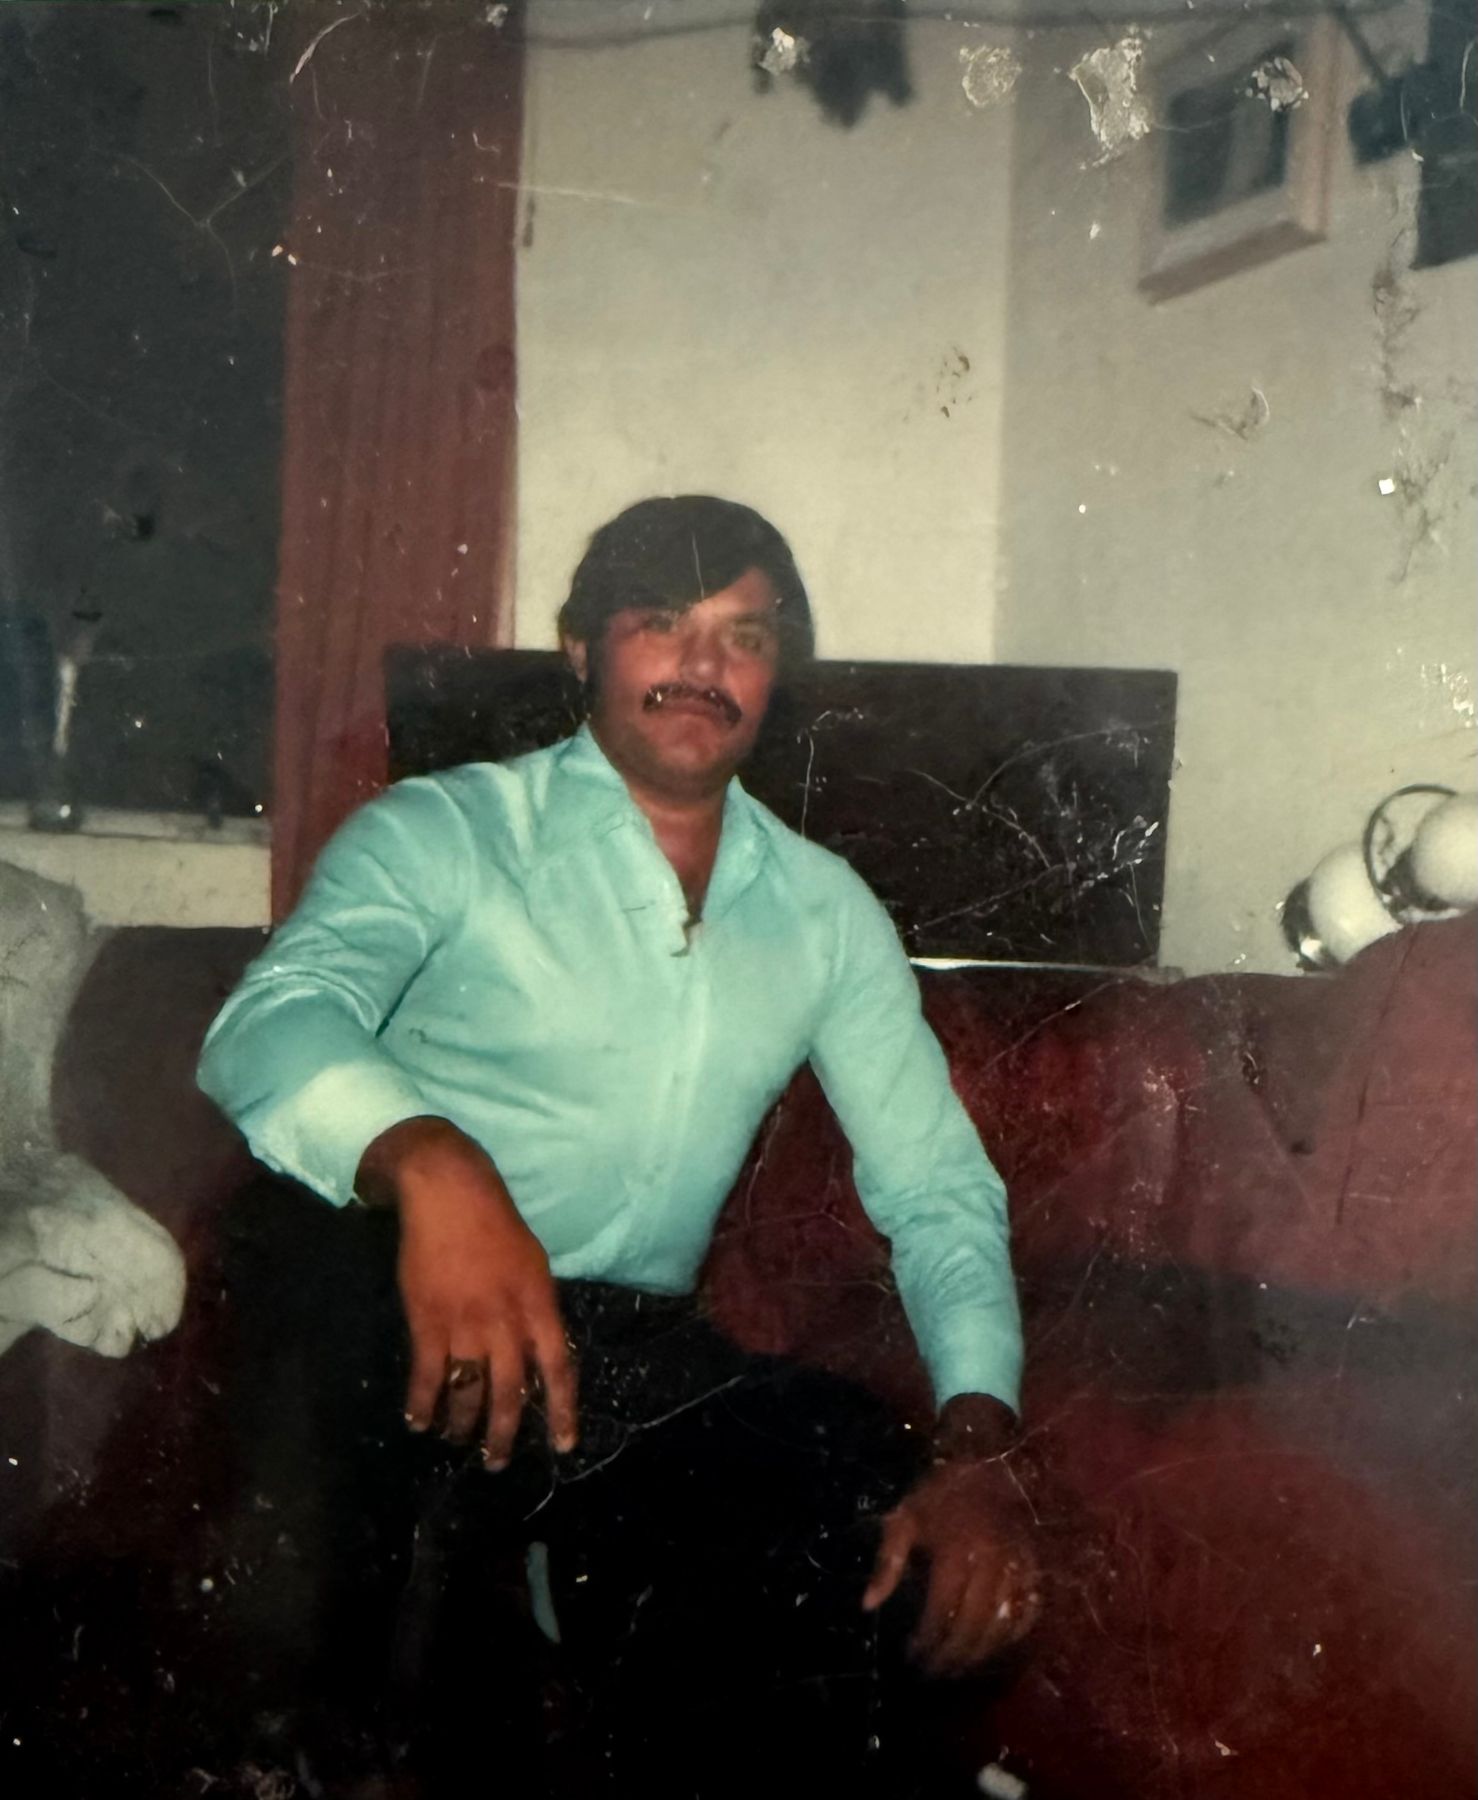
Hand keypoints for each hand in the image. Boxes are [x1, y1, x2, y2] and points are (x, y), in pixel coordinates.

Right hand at [358, 1116, 577, 1468]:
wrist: (449, 1194)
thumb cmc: (495, 1223)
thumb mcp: (533, 1263)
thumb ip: (535, 1309)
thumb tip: (537, 1349)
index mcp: (539, 1305)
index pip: (559, 1368)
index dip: (562, 1410)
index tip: (563, 1445)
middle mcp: (507, 1321)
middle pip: (512, 1391)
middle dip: (505, 1432)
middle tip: (497, 1461)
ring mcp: (466, 1324)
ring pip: (470, 1390)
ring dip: (464, 1424)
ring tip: (459, 1441)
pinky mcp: (428, 1322)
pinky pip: (428, 1376)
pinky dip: (423, 1404)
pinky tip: (419, 1421)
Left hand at [863, 1415, 1039, 1675]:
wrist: (986, 1462)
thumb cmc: (939, 1493)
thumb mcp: (905, 1518)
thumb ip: (888, 1562)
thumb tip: (868, 1606)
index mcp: (956, 1550)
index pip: (941, 1611)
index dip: (927, 1640)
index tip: (913, 1655)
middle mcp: (991, 1562)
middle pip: (973, 1625)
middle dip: (952, 1654)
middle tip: (935, 1670)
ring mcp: (1018, 1565)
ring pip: (1003, 1624)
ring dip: (981, 1653)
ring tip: (960, 1667)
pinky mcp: (1035, 1565)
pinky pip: (1030, 1610)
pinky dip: (1014, 1634)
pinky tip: (996, 1646)